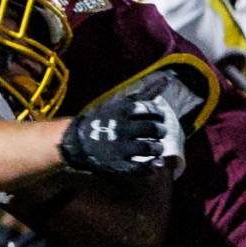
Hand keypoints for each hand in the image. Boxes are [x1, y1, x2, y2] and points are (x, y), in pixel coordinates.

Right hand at [60, 72, 185, 177]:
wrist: (78, 142)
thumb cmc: (106, 120)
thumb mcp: (122, 104)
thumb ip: (145, 93)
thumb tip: (167, 78)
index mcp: (122, 111)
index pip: (152, 110)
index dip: (160, 115)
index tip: (158, 118)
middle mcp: (120, 128)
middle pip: (152, 128)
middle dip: (160, 131)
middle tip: (159, 133)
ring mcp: (118, 148)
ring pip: (148, 148)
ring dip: (158, 148)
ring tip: (157, 148)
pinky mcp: (116, 165)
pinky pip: (138, 167)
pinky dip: (151, 166)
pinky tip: (156, 163)